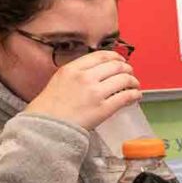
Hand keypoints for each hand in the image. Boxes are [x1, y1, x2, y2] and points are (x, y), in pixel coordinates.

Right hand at [24, 51, 141, 129]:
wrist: (46, 126)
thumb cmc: (50, 107)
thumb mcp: (59, 80)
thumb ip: (77, 73)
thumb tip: (98, 71)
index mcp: (73, 69)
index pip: (101, 56)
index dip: (115, 57)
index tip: (121, 60)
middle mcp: (85, 77)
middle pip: (116, 66)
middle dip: (127, 69)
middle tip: (130, 74)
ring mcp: (96, 93)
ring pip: (124, 80)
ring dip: (133, 81)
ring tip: (135, 85)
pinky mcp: (104, 108)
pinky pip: (126, 97)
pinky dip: (135, 94)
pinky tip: (135, 96)